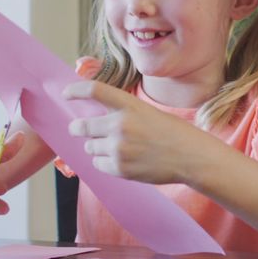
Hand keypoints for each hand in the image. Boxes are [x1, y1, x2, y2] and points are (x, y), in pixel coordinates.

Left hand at [64, 80, 219, 183]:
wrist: (191, 157)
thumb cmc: (174, 133)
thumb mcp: (149, 113)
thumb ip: (123, 113)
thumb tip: (95, 121)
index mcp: (130, 105)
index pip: (94, 90)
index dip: (75, 90)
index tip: (66, 93)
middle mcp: (121, 125)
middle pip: (82, 126)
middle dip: (78, 128)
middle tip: (78, 129)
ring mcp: (119, 148)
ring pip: (89, 147)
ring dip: (96, 147)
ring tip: (116, 148)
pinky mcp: (119, 168)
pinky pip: (97, 164)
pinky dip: (104, 162)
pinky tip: (122, 160)